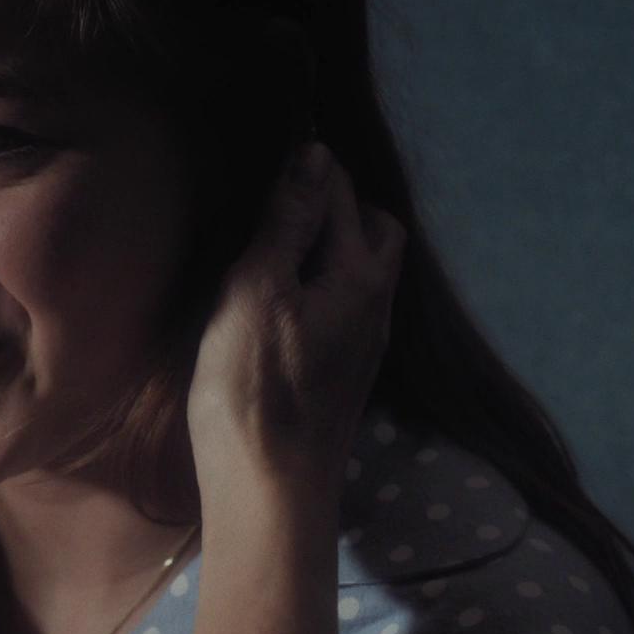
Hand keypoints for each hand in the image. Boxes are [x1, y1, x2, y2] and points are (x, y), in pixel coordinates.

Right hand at [185, 141, 405, 514]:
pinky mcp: (345, 373)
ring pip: (362, 270)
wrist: (271, 488)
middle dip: (337, 201)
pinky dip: (321, 281)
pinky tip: (283, 298)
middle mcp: (377, 304)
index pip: (341, 194)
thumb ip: (287, 221)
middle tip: (281, 195)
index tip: (276, 146)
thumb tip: (314, 155)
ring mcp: (365, 343)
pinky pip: (345, 303)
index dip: (310, 166)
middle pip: (373, 229)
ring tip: (277, 242)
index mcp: (360, 275)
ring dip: (329, 244)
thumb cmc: (255, 387)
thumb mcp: (256, 291)